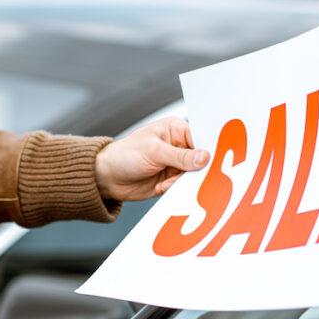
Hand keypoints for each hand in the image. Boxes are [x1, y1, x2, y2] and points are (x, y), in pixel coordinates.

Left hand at [94, 117, 210, 200]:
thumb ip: (180, 156)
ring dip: (183, 181)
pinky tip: (162, 187)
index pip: (200, 137)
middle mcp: (178, 146)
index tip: (211, 160)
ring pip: (194, 174)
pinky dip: (176, 189)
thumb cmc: (125, 155)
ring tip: (168, 182)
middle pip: (200, 158)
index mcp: (175, 130)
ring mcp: (175, 164)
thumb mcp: (154, 151)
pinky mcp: (172, 181)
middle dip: (197, 168)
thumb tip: (204, 157)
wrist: (107, 178)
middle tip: (191, 175)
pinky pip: (184, 186)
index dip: (207, 149)